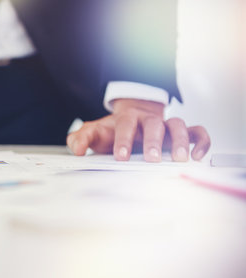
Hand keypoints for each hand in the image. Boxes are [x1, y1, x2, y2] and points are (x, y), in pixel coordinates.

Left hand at [66, 99, 210, 161]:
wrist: (130, 118)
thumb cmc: (112, 130)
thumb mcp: (94, 132)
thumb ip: (81, 138)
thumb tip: (77, 148)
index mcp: (126, 119)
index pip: (126, 125)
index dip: (124, 140)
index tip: (121, 157)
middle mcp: (149, 120)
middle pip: (155, 124)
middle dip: (153, 141)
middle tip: (151, 159)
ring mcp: (166, 125)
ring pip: (178, 125)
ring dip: (180, 141)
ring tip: (179, 158)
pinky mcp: (181, 133)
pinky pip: (197, 132)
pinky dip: (200, 141)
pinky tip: (197, 156)